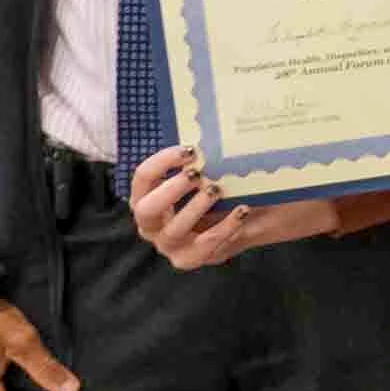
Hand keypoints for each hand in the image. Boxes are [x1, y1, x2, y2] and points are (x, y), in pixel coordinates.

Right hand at [130, 145, 341, 269]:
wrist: (246, 216)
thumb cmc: (220, 188)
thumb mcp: (207, 171)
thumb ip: (199, 159)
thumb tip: (209, 131)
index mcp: (148, 196)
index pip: (143, 178)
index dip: (163, 162)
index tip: (190, 150)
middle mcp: (151, 224)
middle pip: (146, 209)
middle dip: (172, 190)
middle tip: (197, 174)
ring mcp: (168, 244)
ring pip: (174, 230)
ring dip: (196, 208)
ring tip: (217, 190)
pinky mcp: (190, 259)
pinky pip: (204, 246)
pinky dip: (225, 227)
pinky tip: (242, 211)